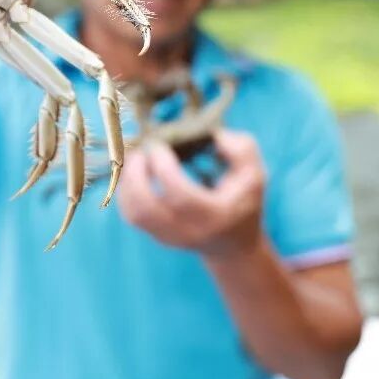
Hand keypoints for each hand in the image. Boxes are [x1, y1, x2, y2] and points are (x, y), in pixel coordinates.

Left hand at [117, 129, 266, 256]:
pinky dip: (125, 191)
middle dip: (135, 175)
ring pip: (134, 214)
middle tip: (139, 151)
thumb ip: (240, 149)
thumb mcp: (253, 173)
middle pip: (147, 210)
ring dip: (126, 182)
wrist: (233, 245)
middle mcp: (189, 231)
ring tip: (132, 158)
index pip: (180, 196)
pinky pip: (131, 215)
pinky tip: (132, 172)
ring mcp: (169, 237)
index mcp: (215, 215)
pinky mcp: (155, 235)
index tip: (159, 145)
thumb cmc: (243, 201)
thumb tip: (211, 134)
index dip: (163, 168)